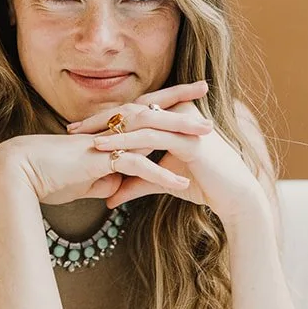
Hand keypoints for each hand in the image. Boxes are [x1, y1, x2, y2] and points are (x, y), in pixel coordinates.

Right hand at [0, 83, 198, 205]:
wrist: (20, 175)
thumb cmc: (47, 176)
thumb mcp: (84, 180)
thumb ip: (103, 178)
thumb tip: (117, 184)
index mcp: (105, 130)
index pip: (140, 110)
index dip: (164, 101)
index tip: (187, 96)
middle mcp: (107, 129)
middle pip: (149, 108)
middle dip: (178, 99)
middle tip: (205, 88)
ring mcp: (104, 142)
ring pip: (148, 131)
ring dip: (179, 133)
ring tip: (207, 138)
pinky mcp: (100, 159)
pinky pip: (136, 165)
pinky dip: (160, 174)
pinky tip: (181, 182)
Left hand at [66, 79, 261, 214]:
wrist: (235, 196)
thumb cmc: (204, 184)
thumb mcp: (161, 181)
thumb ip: (136, 183)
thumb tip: (109, 198)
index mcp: (175, 116)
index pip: (135, 113)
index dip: (107, 120)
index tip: (80, 130)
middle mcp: (179, 113)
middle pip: (132, 111)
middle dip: (101, 120)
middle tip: (72, 129)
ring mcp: (184, 123)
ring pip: (138, 121)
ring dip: (109, 130)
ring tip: (83, 139)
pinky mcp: (188, 139)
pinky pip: (150, 137)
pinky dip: (125, 143)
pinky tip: (106, 149)